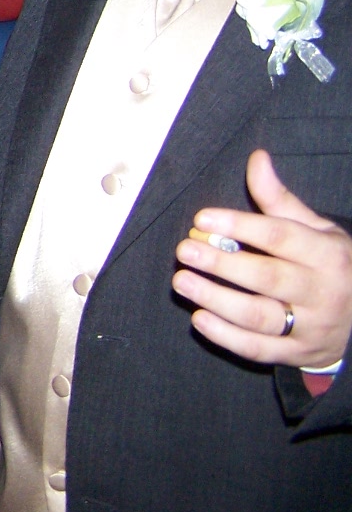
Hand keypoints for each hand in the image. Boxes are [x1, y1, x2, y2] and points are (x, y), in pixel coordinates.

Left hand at [173, 149, 351, 369]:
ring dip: (216, 299)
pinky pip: (259, 349)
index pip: (280, 237)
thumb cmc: (329, 264)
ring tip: (182, 281)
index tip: (201, 219)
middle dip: (221, 264)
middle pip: (267, 277)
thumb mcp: (315, 230)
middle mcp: (322, 292)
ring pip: (260, 316)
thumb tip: (256, 158)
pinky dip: (226, 336)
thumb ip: (279, 199)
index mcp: (326, 255)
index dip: (239, 226)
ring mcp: (311, 327)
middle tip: (185, 251)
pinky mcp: (297, 353)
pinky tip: (198, 318)